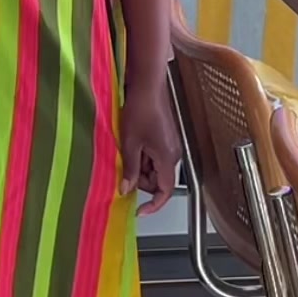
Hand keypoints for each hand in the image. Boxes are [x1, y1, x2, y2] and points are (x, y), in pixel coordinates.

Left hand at [119, 80, 180, 213]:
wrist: (147, 85)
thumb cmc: (140, 110)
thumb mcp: (130, 143)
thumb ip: (130, 168)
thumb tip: (127, 188)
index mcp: (167, 158)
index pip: (165, 191)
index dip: (154, 204)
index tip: (141, 210)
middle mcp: (173, 153)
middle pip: (158, 179)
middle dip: (141, 179)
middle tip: (124, 169)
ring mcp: (170, 144)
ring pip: (155, 167)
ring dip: (140, 165)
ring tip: (127, 150)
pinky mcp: (165, 136)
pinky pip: (155, 155)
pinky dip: (143, 155)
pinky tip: (132, 143)